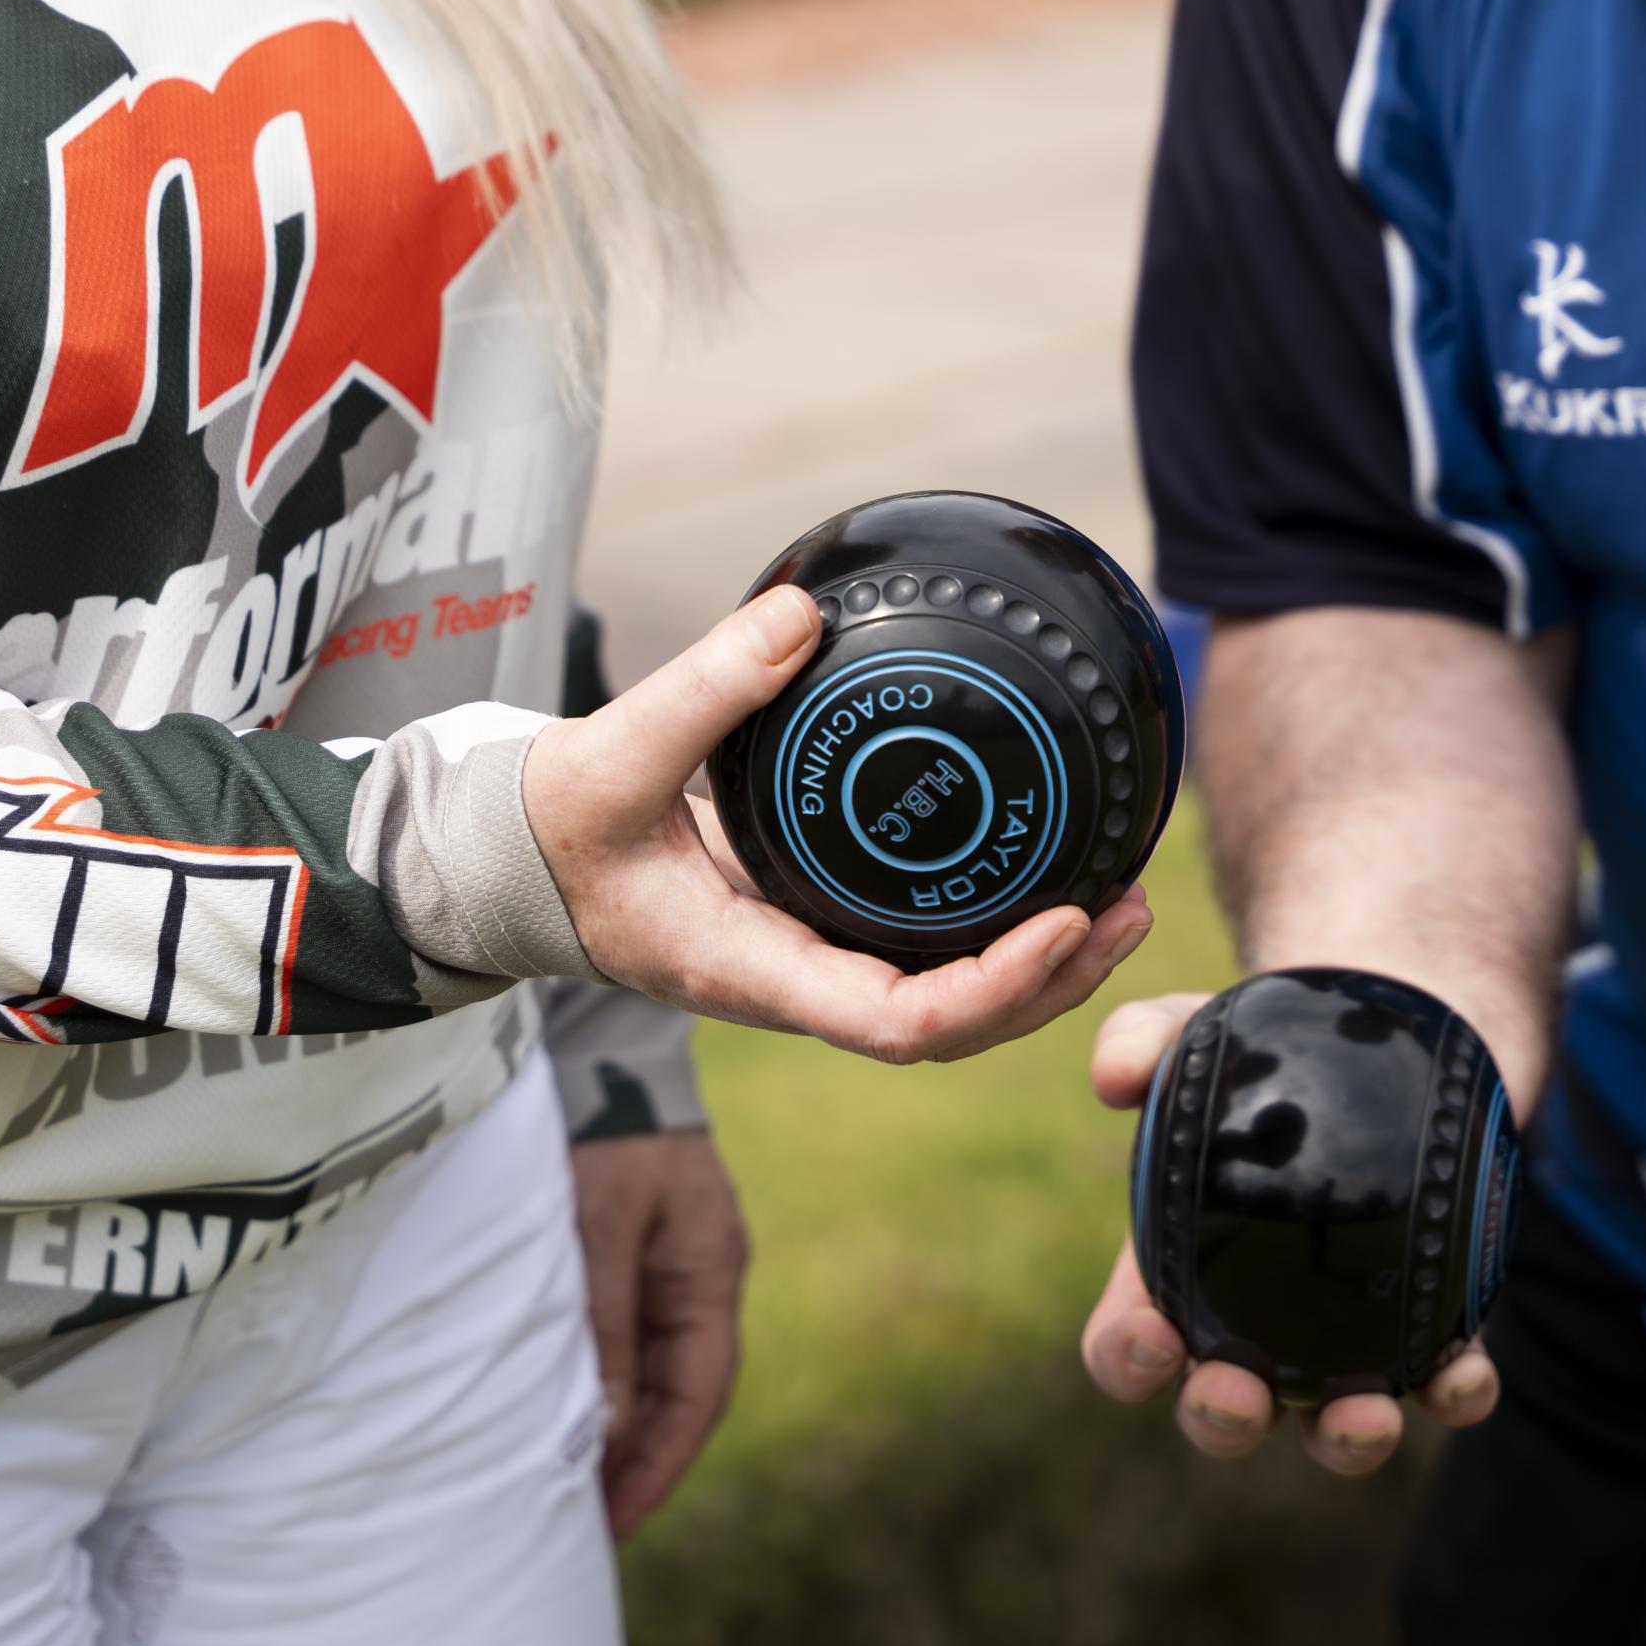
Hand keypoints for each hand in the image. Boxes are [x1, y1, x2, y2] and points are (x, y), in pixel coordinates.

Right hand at [522, 585, 1151, 1061]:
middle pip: (949, 1030)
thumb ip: (701, 688)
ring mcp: (808, 963)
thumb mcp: (610, 754)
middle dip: (1049, 987)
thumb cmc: (555, 828)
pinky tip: (1039, 868)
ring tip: (1121, 901)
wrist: (515, 861)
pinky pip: (919, 951)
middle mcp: (794, 985)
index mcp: (752, 970)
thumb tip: (802, 615)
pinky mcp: (814, 926)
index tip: (1065, 923)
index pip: (895, 1023)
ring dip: (1038, 968)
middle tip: (1129, 907)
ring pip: (943, 1002)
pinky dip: (991, 928)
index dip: (992, 989)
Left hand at [569, 1129, 748, 1540]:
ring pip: (648, 1368)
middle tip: (577, 1529)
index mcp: (710, 1270)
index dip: (657, 1466)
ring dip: (614, 1427)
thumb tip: (607, 1432)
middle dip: (634, 1463)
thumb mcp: (600, 1225)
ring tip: (562, 1488)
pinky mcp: (632, 1247)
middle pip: (676, 1393)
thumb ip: (604, 1325)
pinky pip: (624, 1334)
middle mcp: (700, 1274)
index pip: (697, 1395)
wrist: (596, 1039)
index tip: (611, 1526)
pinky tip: (562, 1410)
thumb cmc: (601, 1125)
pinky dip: (600, 1381)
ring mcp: (669, 1260)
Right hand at [1078, 990, 1500, 1475]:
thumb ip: (1145, 1036)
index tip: (1152, 1334)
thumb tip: (1113, 1075)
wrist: (1397, 1037)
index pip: (1131, 1344)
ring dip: (1345, 1441)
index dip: (1129, 1360)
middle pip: (1223, 1411)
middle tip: (1238, 1395)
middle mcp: (1257, 1327)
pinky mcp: (1434, 1326)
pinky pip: (1443, 1386)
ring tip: (1365, 1415)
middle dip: (1223, 1420)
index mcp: (1182, 1272)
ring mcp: (1347, 1338)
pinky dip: (1454, 1393)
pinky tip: (1465, 1373)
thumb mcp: (1207, 1032)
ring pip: (1333, 1425)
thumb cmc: (1277, 1050)